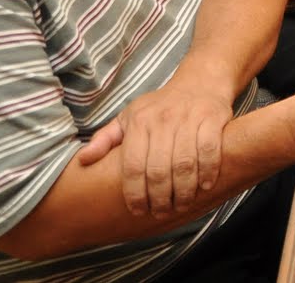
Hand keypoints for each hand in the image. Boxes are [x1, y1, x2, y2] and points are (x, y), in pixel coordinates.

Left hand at [77, 75, 235, 215]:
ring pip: (185, 164)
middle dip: (160, 198)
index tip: (138, 211)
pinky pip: (209, 151)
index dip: (134, 193)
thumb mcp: (129, 117)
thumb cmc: (160, 107)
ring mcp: (189, 119)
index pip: (133, 166)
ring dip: (184, 191)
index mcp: (139, 122)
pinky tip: (205, 186)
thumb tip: (82, 160)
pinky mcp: (212, 118)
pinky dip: (208, 172)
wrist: (200, 82)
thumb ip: (105, 139)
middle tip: (162, 212)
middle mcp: (163, 120)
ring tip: (181, 204)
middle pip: (159, 170)